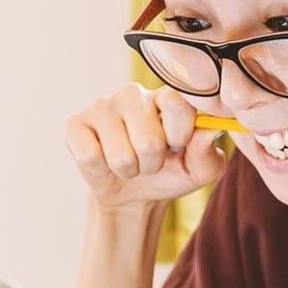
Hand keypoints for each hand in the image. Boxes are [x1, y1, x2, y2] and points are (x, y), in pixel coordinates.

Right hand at [65, 83, 225, 212]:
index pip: (177, 103)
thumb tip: (212, 130)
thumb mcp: (200, 169)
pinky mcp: (75, 123)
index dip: (180, 134)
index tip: (178, 145)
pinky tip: (105, 161)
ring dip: (129, 170)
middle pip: (149, 139)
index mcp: (167, 98)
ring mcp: (102, 105)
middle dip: (153, 163)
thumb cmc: (172, 173)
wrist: (135, 193)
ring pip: (121, 154)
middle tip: (151, 160)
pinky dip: (102, 170)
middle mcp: (134, 94)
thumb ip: (208, 151)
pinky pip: (91, 156)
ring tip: (130, 163)